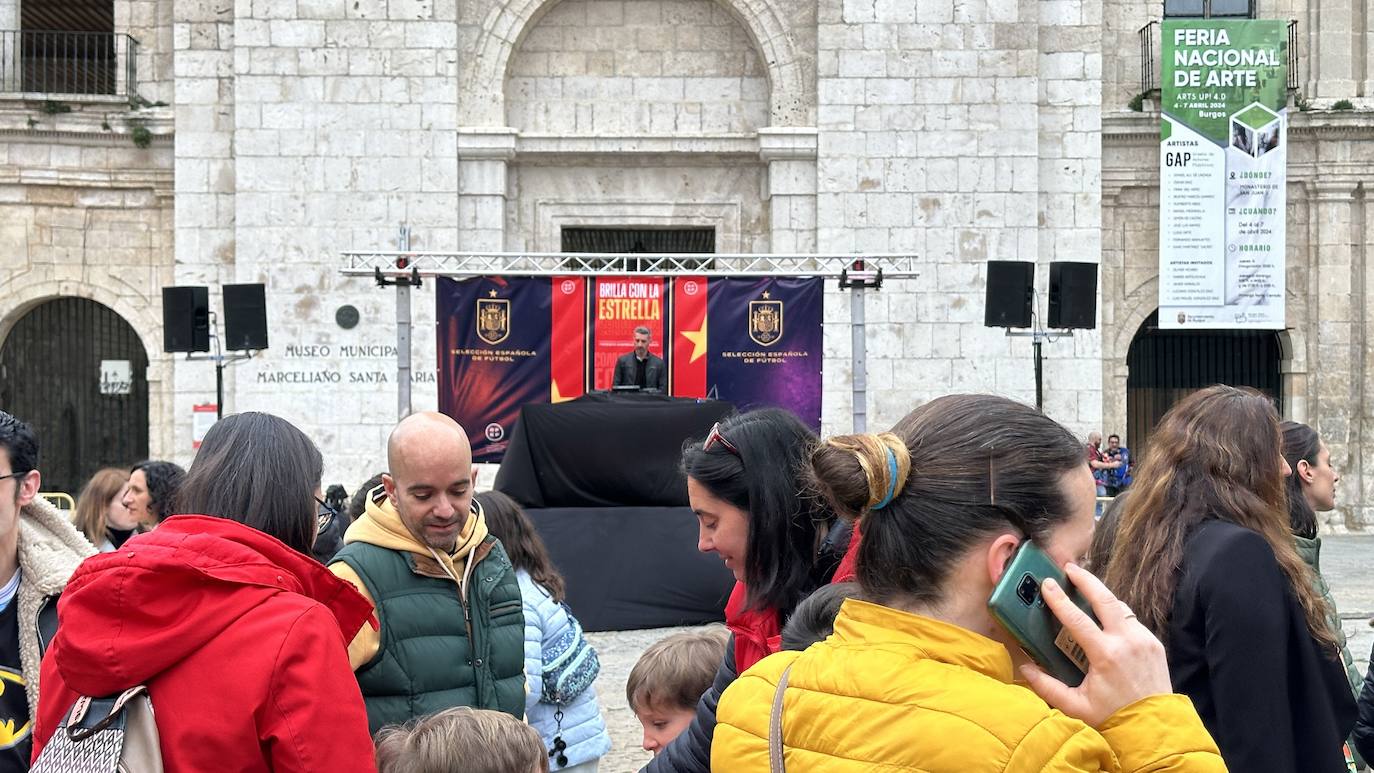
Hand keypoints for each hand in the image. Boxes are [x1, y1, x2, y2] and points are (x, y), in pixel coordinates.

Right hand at [1020, 563, 1172, 727]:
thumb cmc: (1113, 718)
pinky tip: (1106, 619)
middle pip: (1105, 599)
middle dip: (1086, 579)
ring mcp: (1144, 640)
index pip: (1077, 619)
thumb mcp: (1075, 706)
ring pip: (1120, 607)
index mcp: (1106, 655)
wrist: (1153, 729)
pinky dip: (1117, 616)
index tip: (1047, 584)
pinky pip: (1132, 621)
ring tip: (1086, 590)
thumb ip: (1047, 687)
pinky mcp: (1154, 644)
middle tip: (1070, 568)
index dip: (1059, 599)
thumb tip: (1025, 668)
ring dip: (1102, 597)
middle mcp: (1127, 642)